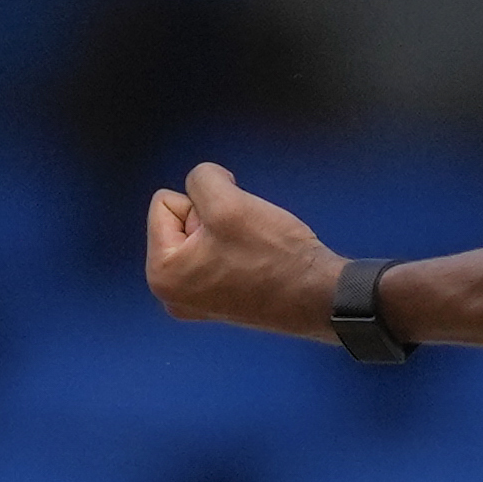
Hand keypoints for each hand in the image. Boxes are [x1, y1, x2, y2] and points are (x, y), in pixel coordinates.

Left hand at [145, 163, 338, 339]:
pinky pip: (215, 258)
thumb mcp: (230, 201)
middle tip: (244, 242)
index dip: (203, 204)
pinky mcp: (219, 304)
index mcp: (161, 274)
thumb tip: (205, 183)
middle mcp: (170, 295)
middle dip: (212, 221)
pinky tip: (257, 265)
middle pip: (179, 221)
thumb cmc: (276, 256)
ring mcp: (195, 303)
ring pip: (200, 238)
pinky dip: (235, 253)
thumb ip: (201, 177)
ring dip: (226, 235)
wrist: (321, 297)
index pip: (165, 202)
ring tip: (253, 253)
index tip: (231, 228)